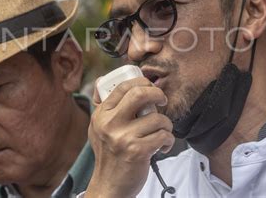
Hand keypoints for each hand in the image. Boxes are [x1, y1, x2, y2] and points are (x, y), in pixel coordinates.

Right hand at [85, 77, 174, 197]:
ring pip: (158, 118)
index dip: (141, 81)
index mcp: (101, 114)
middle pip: (140, 94)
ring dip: (166, 124)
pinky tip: (162, 146)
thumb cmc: (108, 155)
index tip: (150, 87)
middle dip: (157, 94)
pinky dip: (168, 140)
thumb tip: (103, 80)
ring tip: (161, 132)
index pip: (123, 87)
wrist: (109, 185)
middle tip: (162, 100)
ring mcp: (123, 137)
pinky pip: (163, 135)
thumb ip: (103, 106)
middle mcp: (110, 124)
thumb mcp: (98, 127)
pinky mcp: (137, 151)